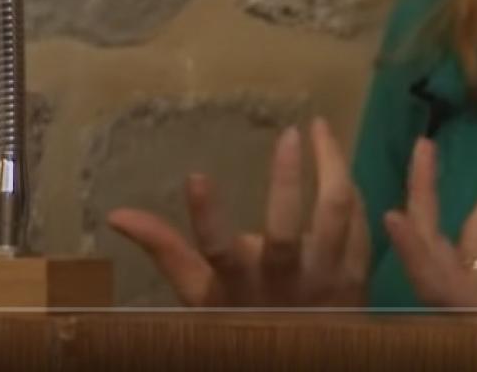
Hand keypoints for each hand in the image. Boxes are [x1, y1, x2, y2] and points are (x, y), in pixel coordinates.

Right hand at [106, 116, 368, 305]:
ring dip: (332, 166)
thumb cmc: (242, 318)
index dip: (207, 216)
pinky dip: (352, 191)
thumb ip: (164, 249)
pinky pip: (359, 224)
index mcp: (239, 284)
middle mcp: (285, 282)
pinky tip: (338, 164)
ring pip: (336, 215)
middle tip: (290, 133)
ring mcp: (326, 279)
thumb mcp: (199, 293)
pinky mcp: (357, 276)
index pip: (217, 249)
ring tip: (319, 127)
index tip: (196, 175)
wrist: (303, 355)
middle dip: (287, 179)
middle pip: (286, 229)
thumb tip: (116, 213)